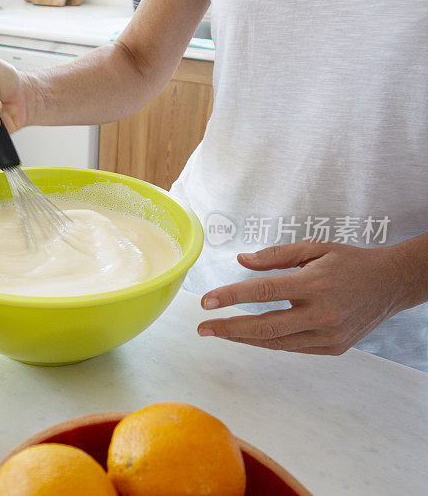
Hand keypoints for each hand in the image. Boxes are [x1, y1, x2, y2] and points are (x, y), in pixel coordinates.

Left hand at [196, 240, 413, 354]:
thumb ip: (275, 255)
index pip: (262, 292)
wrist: (392, 283)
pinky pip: (292, 347)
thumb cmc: (350, 262)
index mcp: (314, 284)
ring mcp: (329, 334)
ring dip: (244, 338)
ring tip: (220, 331)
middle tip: (203, 328)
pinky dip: (268, 341)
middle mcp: (322, 313)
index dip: (231, 297)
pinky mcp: (334, 347)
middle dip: (228, 329)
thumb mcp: (314, 247)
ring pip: (276, 342)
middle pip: (264, 327)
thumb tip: (241, 260)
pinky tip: (250, 334)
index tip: (206, 301)